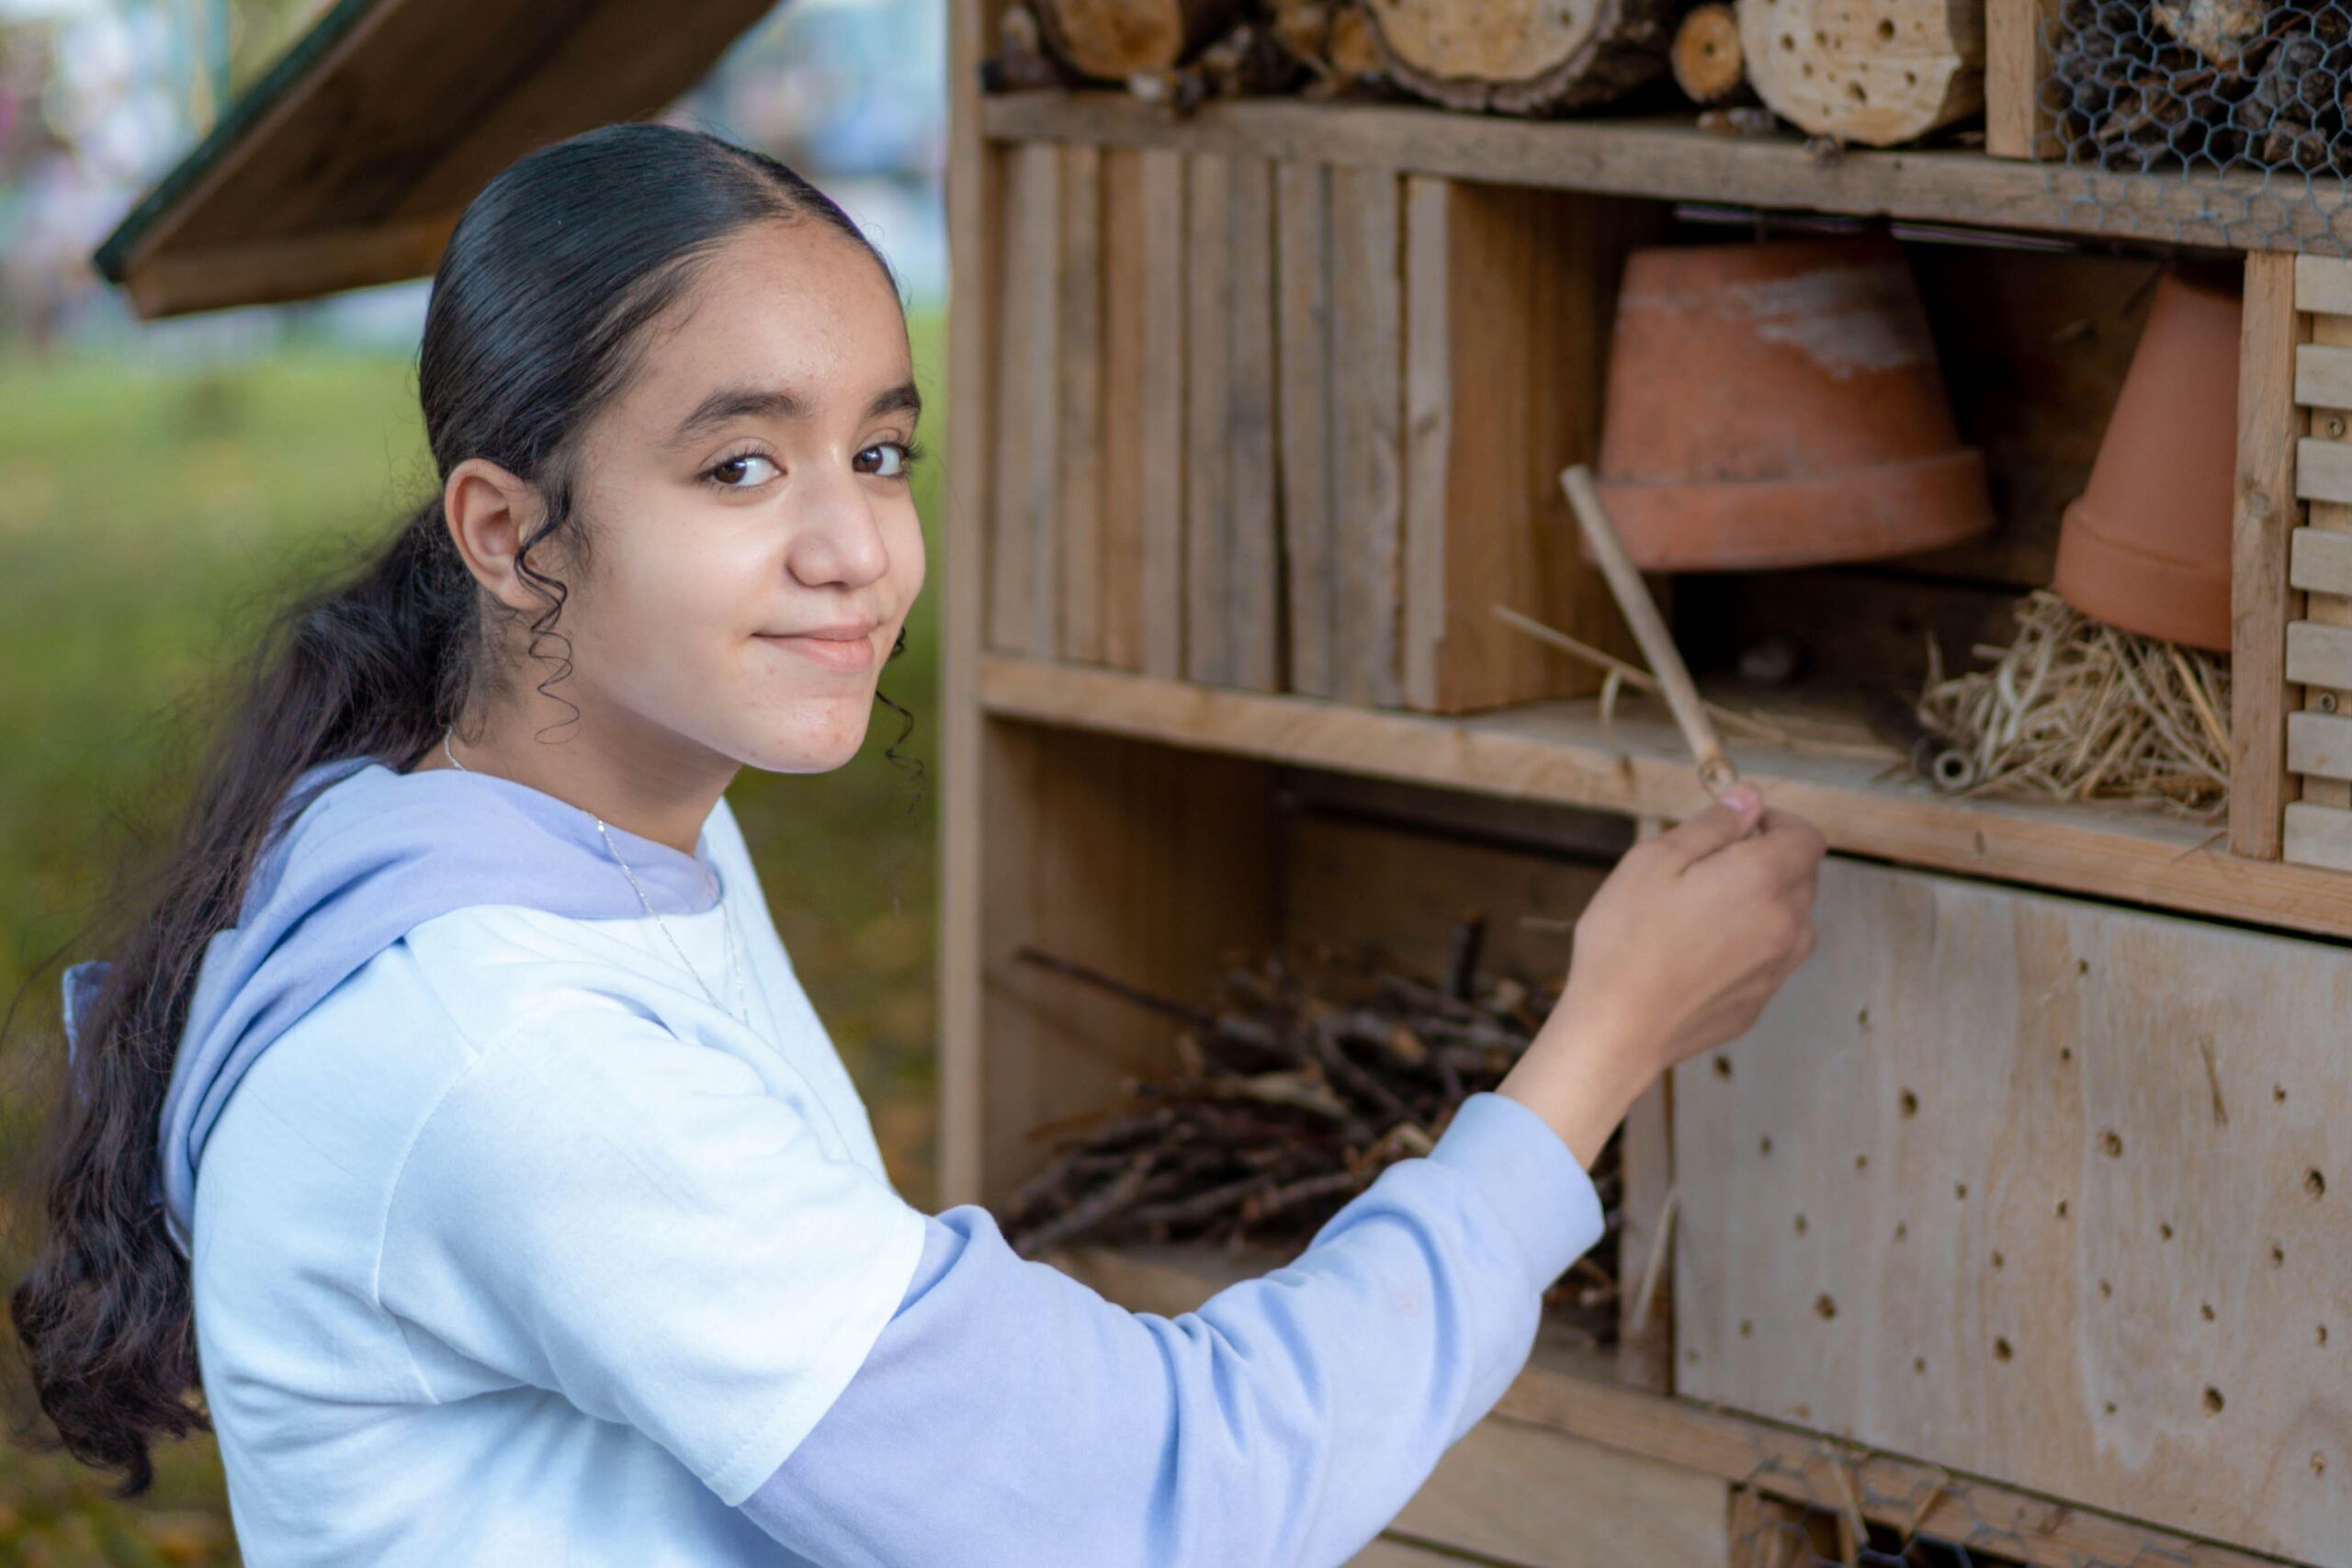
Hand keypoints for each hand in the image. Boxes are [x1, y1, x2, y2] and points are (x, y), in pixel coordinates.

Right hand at [1497, 786, 1826, 1164]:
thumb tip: (1748, 799)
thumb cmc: (1627, 939)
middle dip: (1765, 862)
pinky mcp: (1759, 1001)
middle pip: (1800, 877)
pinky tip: (1694, 955)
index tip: (1740, 827)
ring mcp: (1777, 968)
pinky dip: (1745, 947)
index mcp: (1764, 878)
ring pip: (1787, 920)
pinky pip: (1767, 959)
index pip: (1807, 836)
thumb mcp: (1655, 860)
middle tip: (1704, 871)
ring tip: (1699, 916)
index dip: (1777, 823)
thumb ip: (1712, 825)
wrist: (1618, 1029)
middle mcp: (1786, 923)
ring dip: (1759, 906)